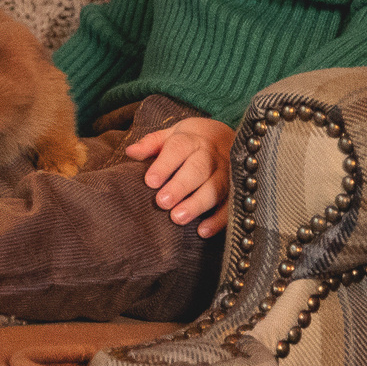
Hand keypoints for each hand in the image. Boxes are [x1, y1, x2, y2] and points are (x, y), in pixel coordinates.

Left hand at [124, 116, 233, 237]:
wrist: (227, 137)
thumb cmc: (192, 140)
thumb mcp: (172, 134)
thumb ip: (151, 143)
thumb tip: (130, 152)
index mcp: (192, 140)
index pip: (178, 149)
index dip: (164, 165)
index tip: (150, 181)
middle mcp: (211, 155)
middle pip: (197, 170)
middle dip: (180, 187)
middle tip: (163, 202)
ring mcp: (226, 173)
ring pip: (215, 188)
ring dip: (197, 204)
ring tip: (178, 218)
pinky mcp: (236, 190)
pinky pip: (230, 205)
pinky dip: (218, 220)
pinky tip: (203, 231)